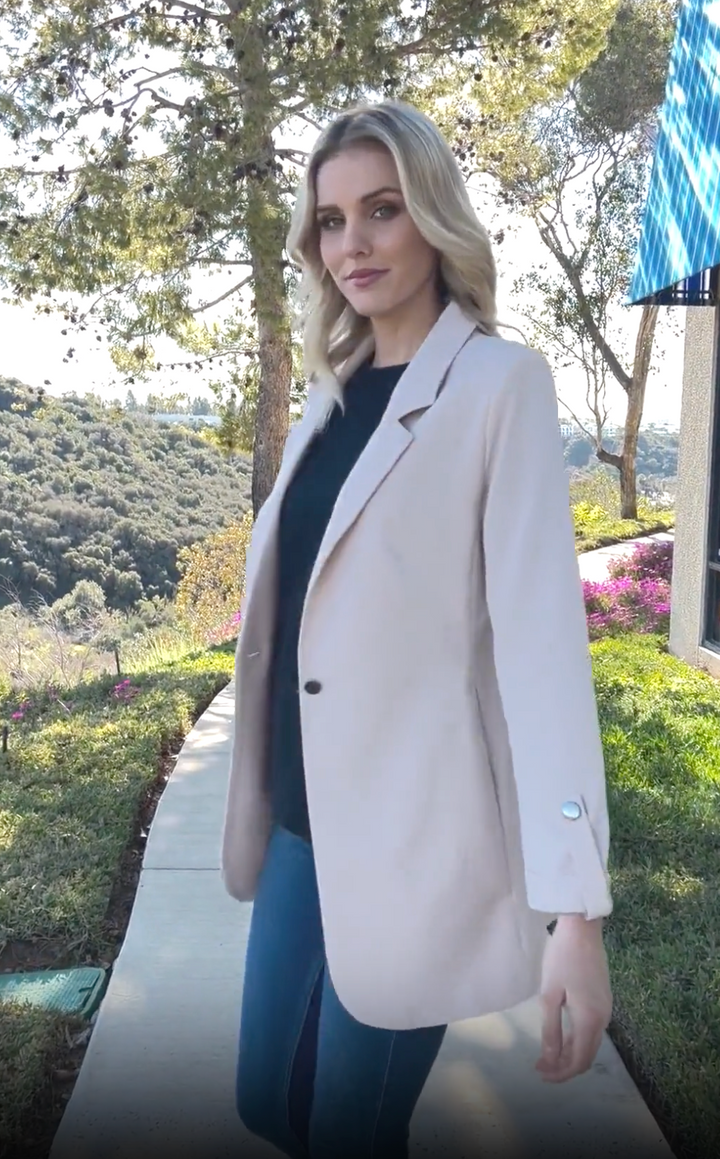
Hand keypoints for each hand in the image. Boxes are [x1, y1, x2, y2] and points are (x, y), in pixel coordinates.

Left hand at [536, 914, 611, 1082]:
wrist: (583, 928)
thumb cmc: (562, 957)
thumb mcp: (550, 994)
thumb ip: (551, 1029)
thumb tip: (550, 1059)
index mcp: (589, 1020)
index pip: (578, 1060)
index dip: (560, 1073)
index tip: (540, 1073)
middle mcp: (603, 1019)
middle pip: (587, 1056)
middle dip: (564, 1066)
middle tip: (541, 1066)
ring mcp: (606, 1008)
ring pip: (590, 1043)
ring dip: (570, 1052)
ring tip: (547, 1054)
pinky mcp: (603, 999)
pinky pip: (592, 1029)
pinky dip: (577, 1039)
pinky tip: (561, 1035)